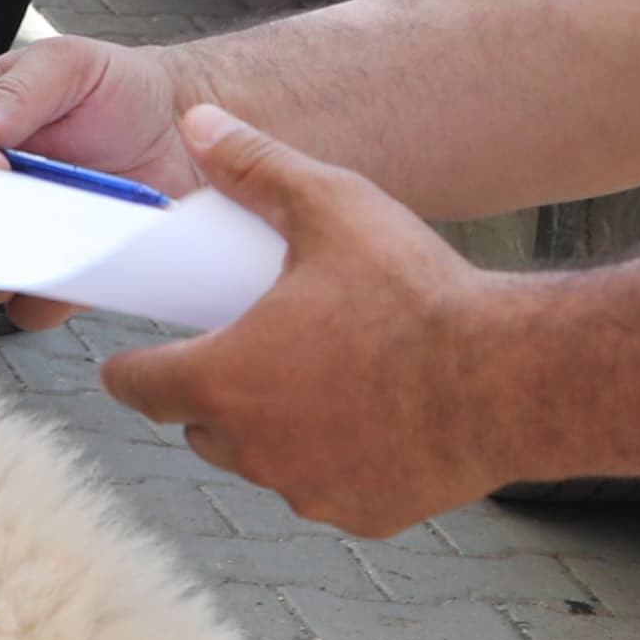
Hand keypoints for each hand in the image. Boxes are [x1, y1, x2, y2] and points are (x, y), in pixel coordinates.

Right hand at [0, 39, 203, 315]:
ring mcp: (16, 243)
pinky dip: (53, 293)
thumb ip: (14, 92)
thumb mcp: (66, 64)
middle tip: (0, 205)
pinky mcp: (58, 280)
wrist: (182, 125)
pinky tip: (86, 254)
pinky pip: (34, 309)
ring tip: (56, 229)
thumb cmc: (114, 89)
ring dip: (3, 266)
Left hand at [100, 108, 516, 533]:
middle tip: (257, 349)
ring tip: (324, 378)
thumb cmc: (417, 297)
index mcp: (226, 377)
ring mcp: (308, 489)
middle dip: (215, 393)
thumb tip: (199, 125)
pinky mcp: (362, 514)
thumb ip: (256, 167)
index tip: (132, 363)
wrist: (509, 377)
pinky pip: (328, 488)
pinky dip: (338, 461)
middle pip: (200, 427)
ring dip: (276, 429)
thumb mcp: (331, 208)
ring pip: (264, 461)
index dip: (130, 371)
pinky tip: (377, 419)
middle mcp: (254, 447)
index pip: (139, 388)